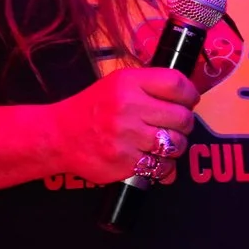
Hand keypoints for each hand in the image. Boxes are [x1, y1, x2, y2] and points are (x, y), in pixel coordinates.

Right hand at [47, 67, 198, 183]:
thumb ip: (151, 86)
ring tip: (161, 143)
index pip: (177, 84)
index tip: (188, 101)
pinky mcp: (125, 161)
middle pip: (182, 117)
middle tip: (173, 125)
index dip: (189, 95)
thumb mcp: (118, 84)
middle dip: (183, 123)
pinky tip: (151, 158)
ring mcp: (126, 136)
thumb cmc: (93, 109)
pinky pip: (162, 166)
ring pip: (177, 144)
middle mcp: (128, 106)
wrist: (57, 137)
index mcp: (128, 82)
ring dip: (175, 146)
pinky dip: (163, 166)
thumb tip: (191, 95)